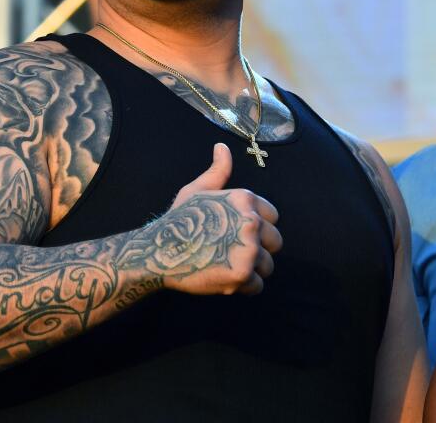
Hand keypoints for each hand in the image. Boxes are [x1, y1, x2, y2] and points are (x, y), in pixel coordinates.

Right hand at [122, 143, 281, 295]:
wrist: (158, 252)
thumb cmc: (179, 220)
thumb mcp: (198, 190)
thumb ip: (218, 171)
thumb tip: (222, 147)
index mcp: (246, 200)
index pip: (274, 217)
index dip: (258, 226)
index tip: (240, 233)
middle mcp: (251, 223)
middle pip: (276, 242)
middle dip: (259, 249)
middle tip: (235, 252)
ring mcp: (248, 250)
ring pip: (268, 266)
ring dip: (252, 270)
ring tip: (229, 266)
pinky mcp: (241, 275)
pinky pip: (257, 286)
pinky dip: (243, 288)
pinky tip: (225, 279)